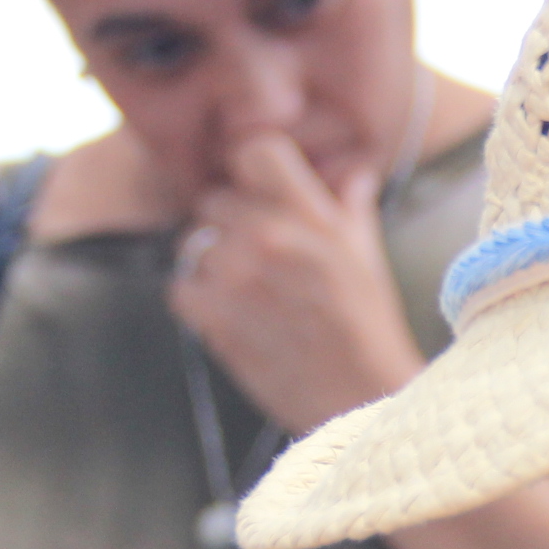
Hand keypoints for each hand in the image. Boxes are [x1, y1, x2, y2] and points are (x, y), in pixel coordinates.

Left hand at [169, 131, 424, 436]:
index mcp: (310, 213)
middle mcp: (268, 235)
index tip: (255, 193)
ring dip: (212, 266)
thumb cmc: (368, 329)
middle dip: (228, 225)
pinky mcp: (214, 316)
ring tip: (246, 294)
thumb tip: (352, 173)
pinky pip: (179, 288)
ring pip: (194, 244)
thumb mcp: (368, 258)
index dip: (249, 170)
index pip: (254, 150)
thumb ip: (351, 208)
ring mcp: (237, 276)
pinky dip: (197, 301)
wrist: (362, 398)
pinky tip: (227, 315)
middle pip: (213, 199)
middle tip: (254, 258)